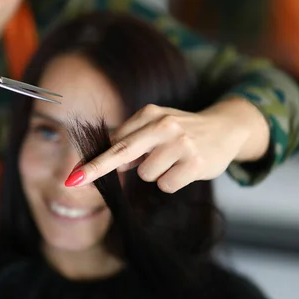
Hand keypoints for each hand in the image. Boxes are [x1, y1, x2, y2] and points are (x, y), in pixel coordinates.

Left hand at [65, 99, 268, 192]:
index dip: (93, 161)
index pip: (115, 140)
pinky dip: (173, 182)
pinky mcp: (194, 161)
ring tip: (174, 161)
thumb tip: (113, 163)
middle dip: (96, 168)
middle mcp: (163, 124)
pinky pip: (166, 184)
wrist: (226, 129)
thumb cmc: (184, 131)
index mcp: (150, 114)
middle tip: (73, 182)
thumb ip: (135, 141)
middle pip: (121, 152)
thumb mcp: (158, 127)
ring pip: (146, 174)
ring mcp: (180, 142)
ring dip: (157, 174)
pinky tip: (185, 169)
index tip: (74, 176)